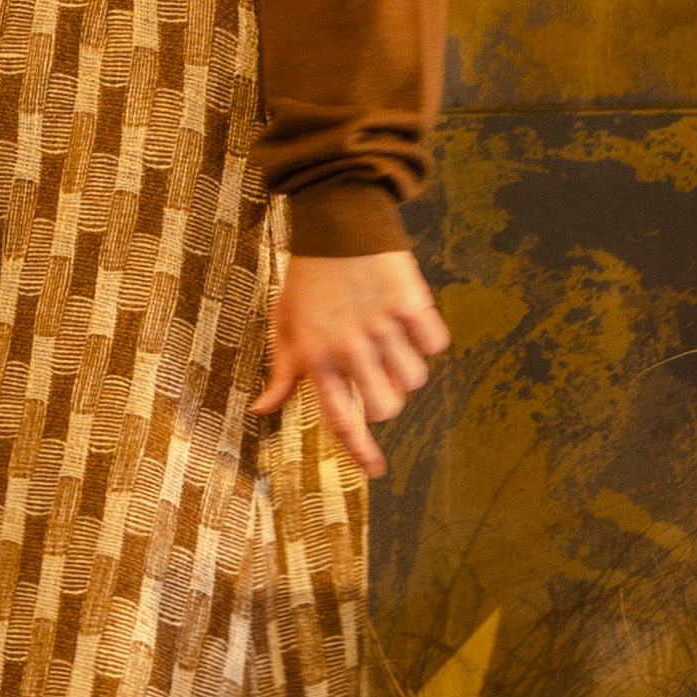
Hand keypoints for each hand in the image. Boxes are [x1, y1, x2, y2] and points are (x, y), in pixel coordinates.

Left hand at [255, 249, 448, 476]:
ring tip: (388, 339)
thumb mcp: (284, 325)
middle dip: (386, 399)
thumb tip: (261, 409)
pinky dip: (427, 338)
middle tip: (377, 374)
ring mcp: (383, 328)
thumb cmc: (308, 281)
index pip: (341, 417)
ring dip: (406, 366)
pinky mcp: (412, 305)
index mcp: (316, 358)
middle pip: (387, 407)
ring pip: (414, 379)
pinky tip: (409, 320)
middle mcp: (350, 349)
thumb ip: (282, 373)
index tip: (375, 470)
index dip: (359, 449)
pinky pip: (435, 344)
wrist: (338, 226)